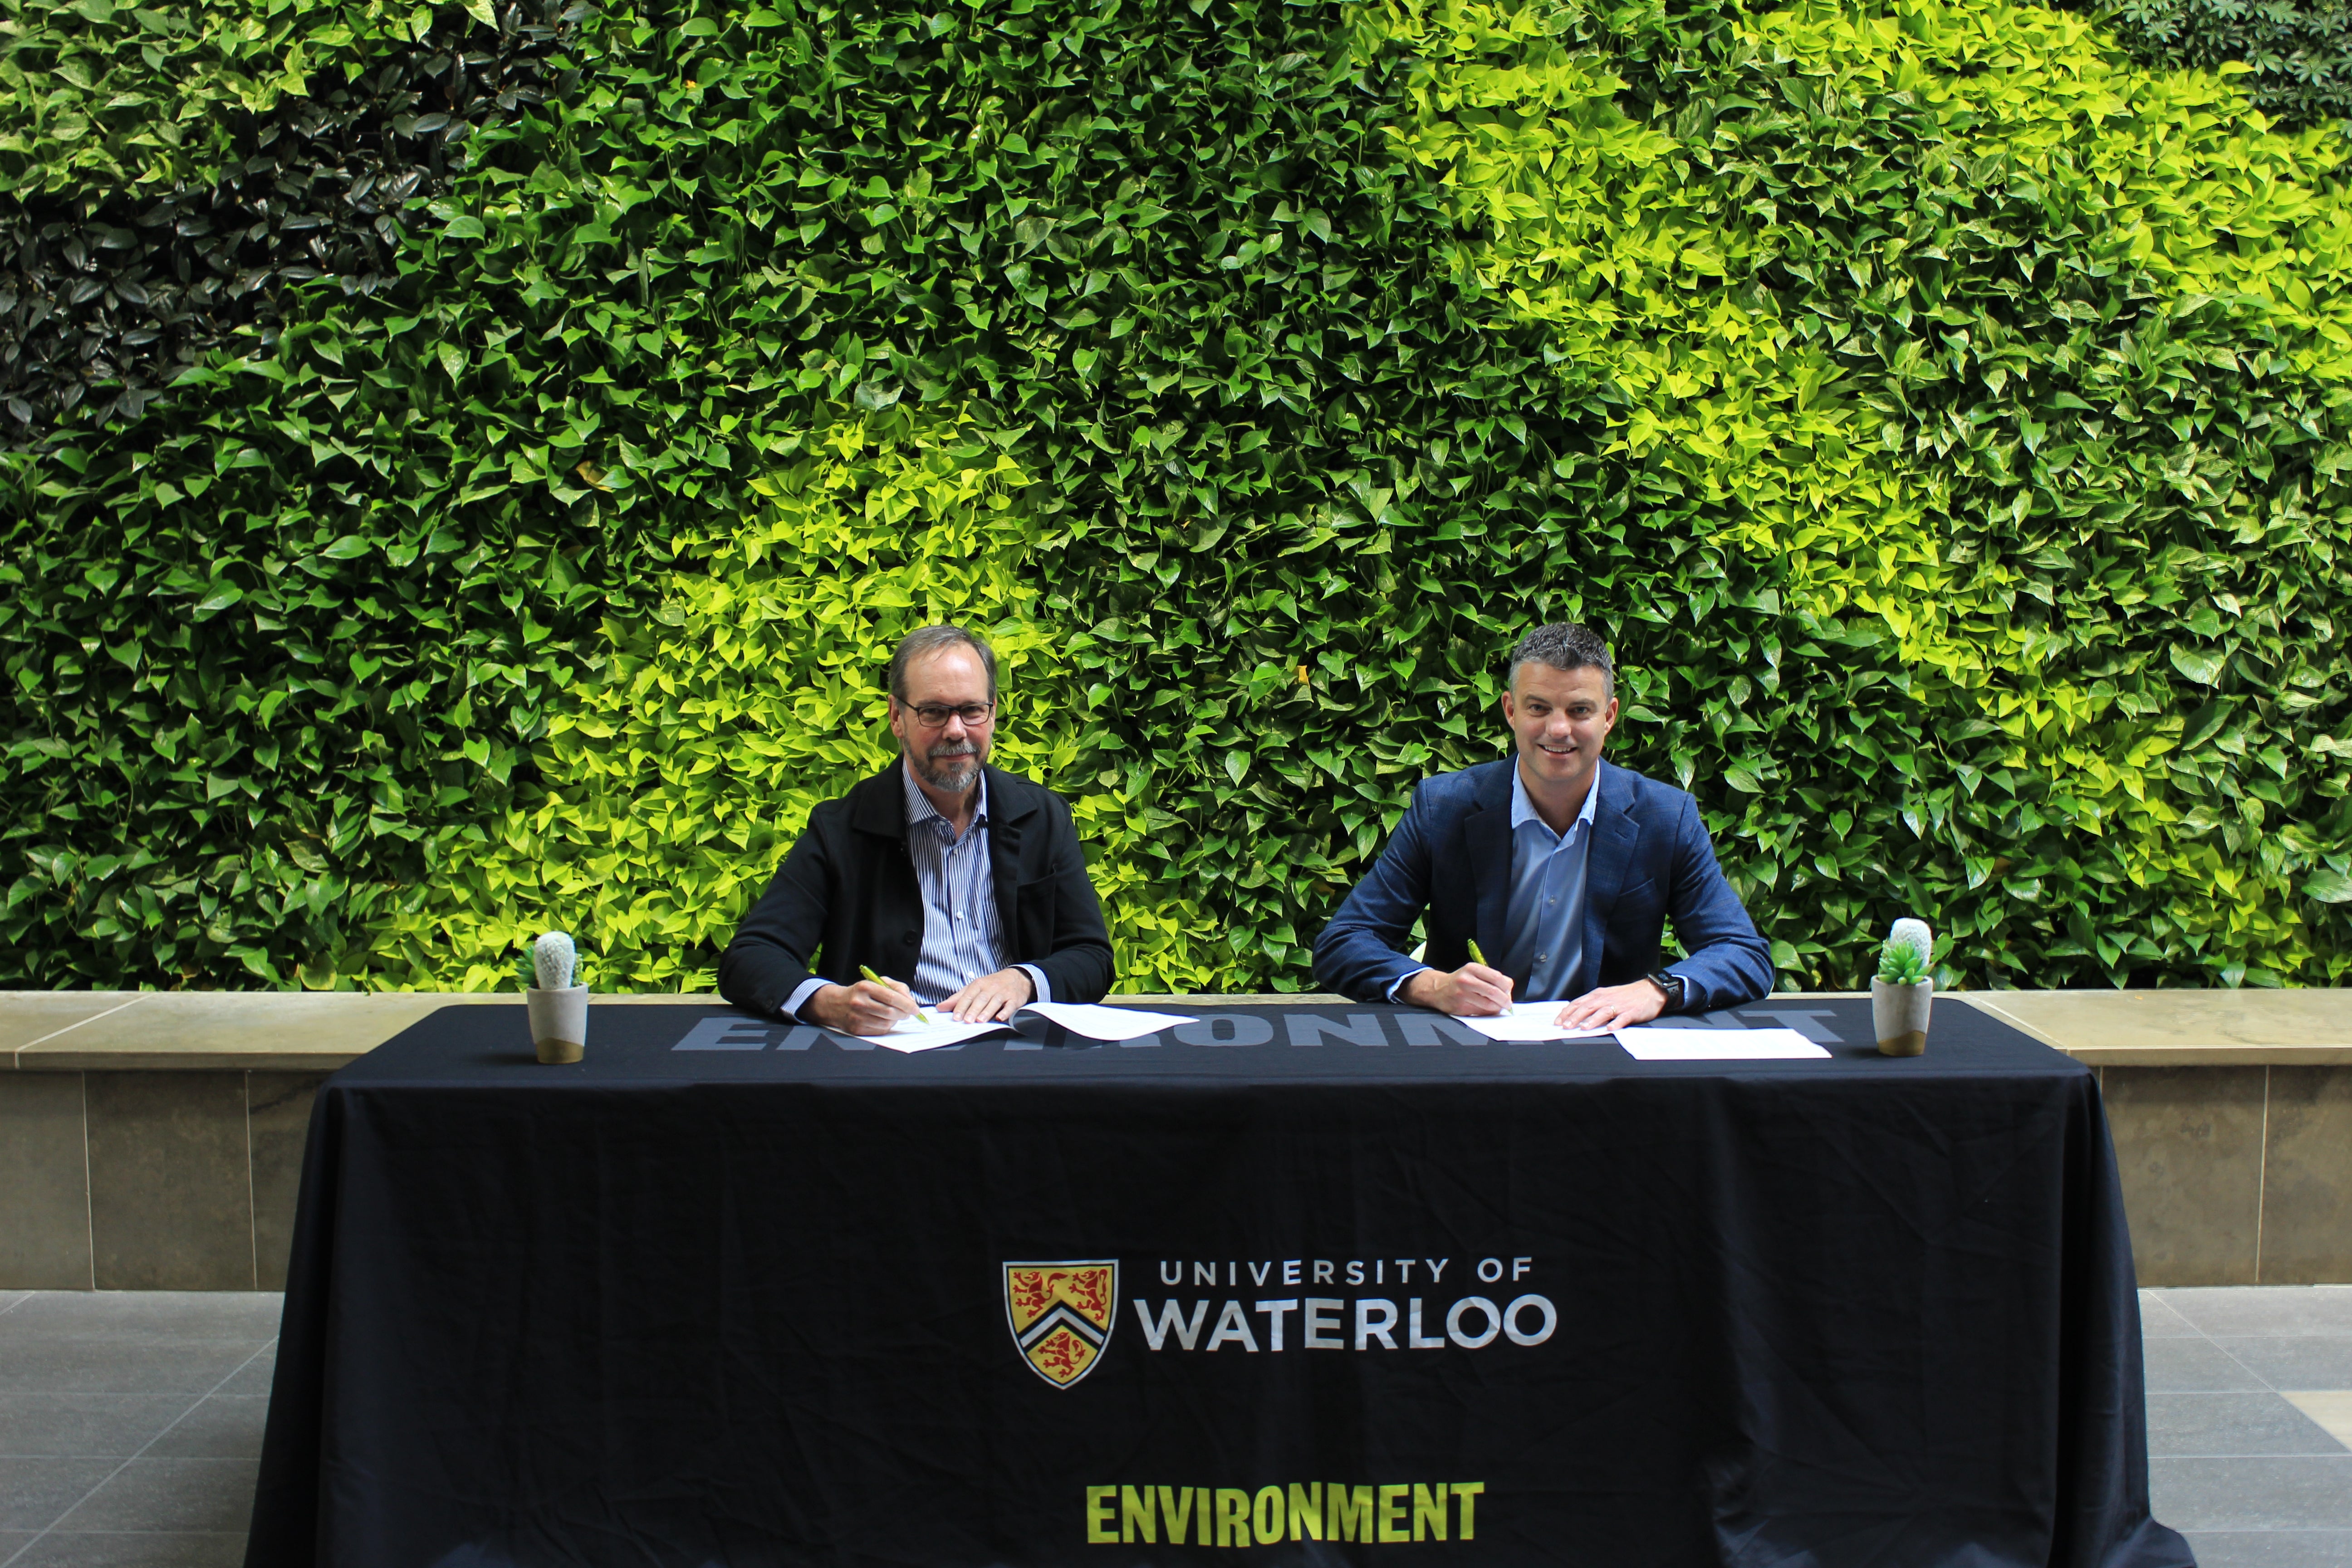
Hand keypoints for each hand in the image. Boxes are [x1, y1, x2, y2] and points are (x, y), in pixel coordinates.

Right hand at [805, 979, 920, 1035]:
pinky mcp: (856, 1030)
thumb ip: (897, 988)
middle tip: (908, 1013)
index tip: (915, 1008)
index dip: (906, 1004)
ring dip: (895, 1021)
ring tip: (896, 1015)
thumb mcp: (877, 983)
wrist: (836, 1004)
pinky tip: (885, 1021)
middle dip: (904, 1014)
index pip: (891, 997)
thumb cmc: (861, 992)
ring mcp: (856, 1018)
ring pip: (886, 1023)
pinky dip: (887, 1027)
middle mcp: (859, 1003)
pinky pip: (879, 1031)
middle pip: (890, 1012)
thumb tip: (911, 1002)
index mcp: (865, 987)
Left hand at [942, 966, 1035, 1023]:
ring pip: (994, 1002)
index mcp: (979, 984)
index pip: (968, 995)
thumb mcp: (973, 988)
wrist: (1016, 978)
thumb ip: (957, 998)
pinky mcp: (1014, 999)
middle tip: (967, 1020)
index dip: (961, 1006)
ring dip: (987, 1011)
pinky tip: (1000, 1018)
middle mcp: (990, 987)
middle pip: (981, 999)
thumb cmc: (991, 985)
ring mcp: (1003, 993)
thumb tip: (940, 1007)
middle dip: (973, 1010)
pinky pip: (1010, 1005)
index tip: (955, 1017)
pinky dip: (1006, 1012)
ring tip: (980, 1021)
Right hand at [1402, 963, 1514, 1016]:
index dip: (1506, 986)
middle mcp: (1466, 980)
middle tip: (1508, 1003)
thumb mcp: (1473, 973)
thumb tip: (1508, 990)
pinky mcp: (1460, 1007)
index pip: (1497, 977)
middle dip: (1505, 1000)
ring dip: (1497, 1007)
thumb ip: (1490, 978)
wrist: (1438, 990)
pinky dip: (1488, 1012)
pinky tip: (1487, 1009)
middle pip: (1493, 992)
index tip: (1509, 991)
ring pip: (1488, 1004)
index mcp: (1472, 968)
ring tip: (1498, 1006)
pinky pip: (1481, 1012)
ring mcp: (1462, 995)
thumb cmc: (1460, 982)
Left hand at [1553, 979, 1667, 1032]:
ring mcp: (1619, 1006)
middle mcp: (1606, 999)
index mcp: (1599, 995)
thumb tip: (1575, 1012)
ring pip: (1603, 1012)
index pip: (1578, 1002)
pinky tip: (1610, 1029)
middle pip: (1587, 1007)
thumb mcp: (1606, 995)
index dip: (1567, 1012)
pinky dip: (1616, 1023)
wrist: (1649, 990)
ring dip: (1592, 1020)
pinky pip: (1623, 1018)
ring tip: (1584, 1028)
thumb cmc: (1626, 995)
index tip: (1558, 1021)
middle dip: (1575, 1017)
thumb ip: (1592, 1003)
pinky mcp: (1631, 1012)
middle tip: (1566, 1026)